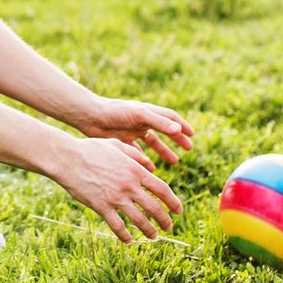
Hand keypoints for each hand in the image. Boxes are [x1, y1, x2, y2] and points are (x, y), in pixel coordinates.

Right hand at [55, 137, 183, 241]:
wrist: (68, 159)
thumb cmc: (91, 150)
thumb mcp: (117, 146)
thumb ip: (136, 156)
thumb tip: (150, 165)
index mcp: (135, 170)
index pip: (162, 189)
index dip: (173, 202)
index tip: (178, 211)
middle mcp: (129, 186)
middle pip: (154, 208)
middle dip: (164, 220)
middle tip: (169, 227)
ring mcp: (115, 198)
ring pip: (139, 220)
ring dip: (149, 231)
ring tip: (153, 236)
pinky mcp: (101, 207)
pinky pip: (117, 226)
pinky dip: (125, 235)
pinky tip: (129, 240)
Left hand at [76, 97, 194, 164]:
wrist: (89, 117)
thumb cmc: (114, 112)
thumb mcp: (139, 116)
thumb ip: (158, 123)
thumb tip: (179, 129)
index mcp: (147, 112)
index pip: (169, 118)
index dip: (182, 125)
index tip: (192, 135)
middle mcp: (141, 121)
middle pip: (164, 130)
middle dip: (176, 139)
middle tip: (188, 150)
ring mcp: (132, 131)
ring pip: (152, 142)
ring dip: (163, 152)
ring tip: (174, 163)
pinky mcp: (122, 140)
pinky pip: (137, 152)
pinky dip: (145, 160)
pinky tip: (150, 169)